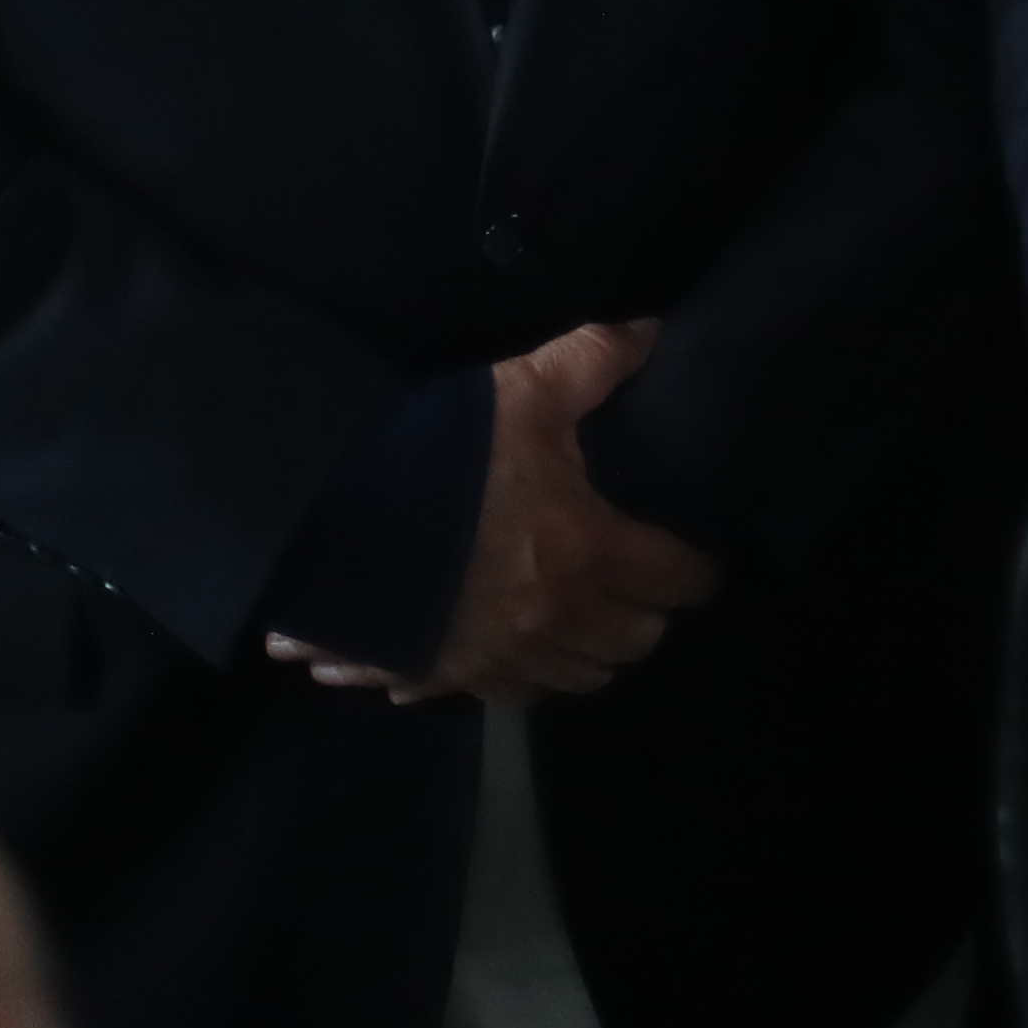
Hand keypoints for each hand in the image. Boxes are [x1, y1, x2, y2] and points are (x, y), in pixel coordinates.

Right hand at [266, 318, 723, 703]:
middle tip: (637, 574)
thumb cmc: (442, 459)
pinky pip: (512, 694)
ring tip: (584, 609)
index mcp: (588, 555)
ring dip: (592, 648)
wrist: (328, 525)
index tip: (697, 552)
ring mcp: (500, 660)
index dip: (699, 567)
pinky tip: (515, 638)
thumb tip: (650, 333)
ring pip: (581, 678)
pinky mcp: (448, 679)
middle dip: (646, 610)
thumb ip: (594, 360)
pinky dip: (526, 673)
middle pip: (636, 641)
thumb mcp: (522, 392)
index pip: (681, 582)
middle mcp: (555, 622)